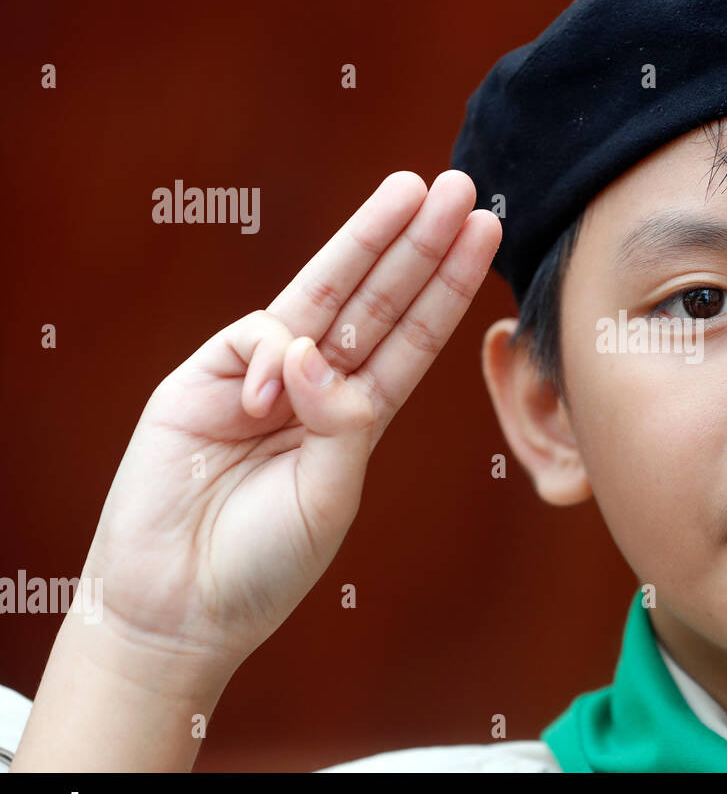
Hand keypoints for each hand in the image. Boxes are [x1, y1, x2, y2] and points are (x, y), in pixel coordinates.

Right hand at [84, 170, 499, 671]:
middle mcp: (315, 386)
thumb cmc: (264, 564)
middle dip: (416, 243)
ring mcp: (260, 378)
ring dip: (365, 243)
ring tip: (408, 191)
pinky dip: (271, 355)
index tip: (484, 234)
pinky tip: (269, 392)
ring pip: (320, 296)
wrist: (177, 606)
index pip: (413, 336)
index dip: (447, 285)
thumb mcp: (329, 495)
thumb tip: (313, 352)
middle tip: (459, 186)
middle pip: (376, 301)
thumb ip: (339, 422)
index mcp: (357, 416)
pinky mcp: (202, 379)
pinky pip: (253, 340)